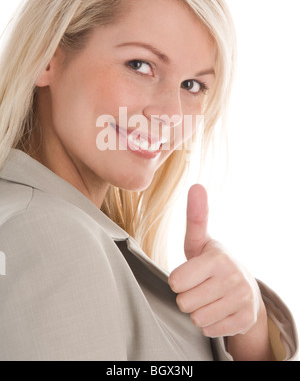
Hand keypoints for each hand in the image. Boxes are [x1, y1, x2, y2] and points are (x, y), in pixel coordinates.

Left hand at [168, 184, 266, 339]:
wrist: (246, 290)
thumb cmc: (213, 263)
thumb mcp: (200, 241)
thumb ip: (195, 217)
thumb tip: (197, 186)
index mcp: (216, 257)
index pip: (176, 281)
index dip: (178, 280)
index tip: (190, 274)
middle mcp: (232, 277)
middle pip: (184, 302)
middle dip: (188, 297)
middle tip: (201, 287)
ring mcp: (240, 299)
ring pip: (196, 318)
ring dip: (199, 311)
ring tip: (210, 298)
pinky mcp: (245, 319)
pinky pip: (209, 330)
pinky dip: (211, 323)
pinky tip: (220, 310)